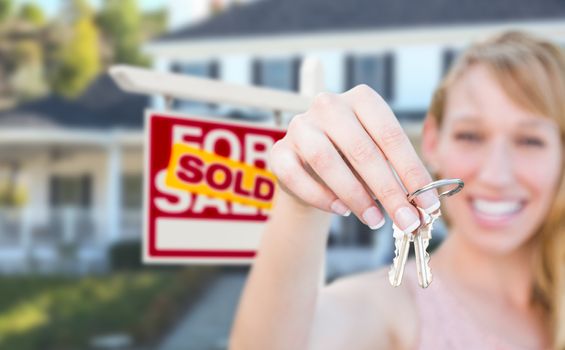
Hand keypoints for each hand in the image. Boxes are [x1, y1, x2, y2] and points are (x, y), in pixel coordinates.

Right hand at [269, 85, 439, 231]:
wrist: (311, 170)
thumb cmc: (354, 163)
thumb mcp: (380, 161)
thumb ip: (399, 177)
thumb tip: (425, 208)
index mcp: (361, 99)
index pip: (390, 135)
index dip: (411, 172)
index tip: (428, 205)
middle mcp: (328, 105)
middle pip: (361, 150)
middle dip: (389, 191)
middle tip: (406, 222)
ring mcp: (300, 126)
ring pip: (326, 160)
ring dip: (355, 195)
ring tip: (375, 220)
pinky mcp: (278, 151)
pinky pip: (296, 176)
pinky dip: (320, 197)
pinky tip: (340, 210)